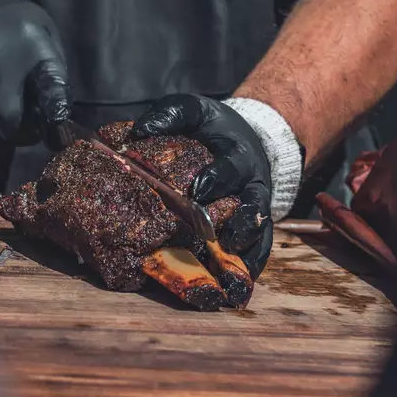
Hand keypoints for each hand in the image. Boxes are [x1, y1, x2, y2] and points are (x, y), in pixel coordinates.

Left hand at [131, 94, 273, 278]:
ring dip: (246, 253)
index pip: (231, 167)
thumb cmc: (211, 128)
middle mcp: (252, 185)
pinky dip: (250, 267)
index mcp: (238, 156)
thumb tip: (137, 131)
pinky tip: (235, 286)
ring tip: (230, 272)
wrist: (244, 138)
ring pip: (260, 233)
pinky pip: (260, 250)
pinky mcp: (255, 228)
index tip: (198, 190)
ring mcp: (256, 210)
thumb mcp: (194, 111)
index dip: (217, 179)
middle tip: (220, 239)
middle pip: (252, 206)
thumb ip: (170, 115)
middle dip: (238, 224)